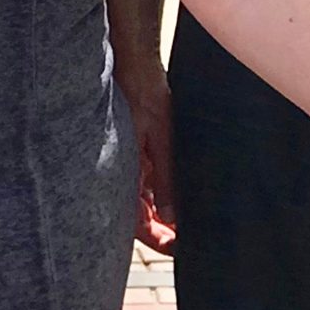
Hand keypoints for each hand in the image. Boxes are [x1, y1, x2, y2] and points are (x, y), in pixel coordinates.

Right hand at [118, 59, 177, 252]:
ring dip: (161, 216)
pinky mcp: (135, 152)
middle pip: (140, 217)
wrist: (134, 62)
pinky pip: (145, 183)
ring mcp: (129, 163)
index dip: (159, 239)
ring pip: (142, 203)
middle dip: (161, 233)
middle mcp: (123, 171)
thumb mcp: (161, 136)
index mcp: (124, 172)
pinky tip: (176, 199)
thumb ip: (165, 175)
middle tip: (186, 242)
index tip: (179, 247)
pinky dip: (159, 196)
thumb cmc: (144, 93)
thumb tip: (170, 214)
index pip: (139, 223)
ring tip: (187, 225)